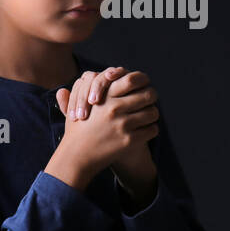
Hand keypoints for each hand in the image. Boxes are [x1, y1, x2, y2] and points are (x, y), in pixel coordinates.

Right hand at [46, 72, 158, 188]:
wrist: (76, 157)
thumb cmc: (77, 130)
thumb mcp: (76, 106)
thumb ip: (82, 88)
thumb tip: (92, 73)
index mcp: (104, 96)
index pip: (133, 79)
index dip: (143, 81)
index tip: (145, 85)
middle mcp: (114, 108)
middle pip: (148, 95)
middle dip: (152, 98)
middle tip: (151, 101)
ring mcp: (122, 125)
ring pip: (152, 113)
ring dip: (152, 114)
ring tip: (148, 117)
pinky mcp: (128, 141)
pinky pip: (151, 130)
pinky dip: (151, 129)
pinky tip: (146, 130)